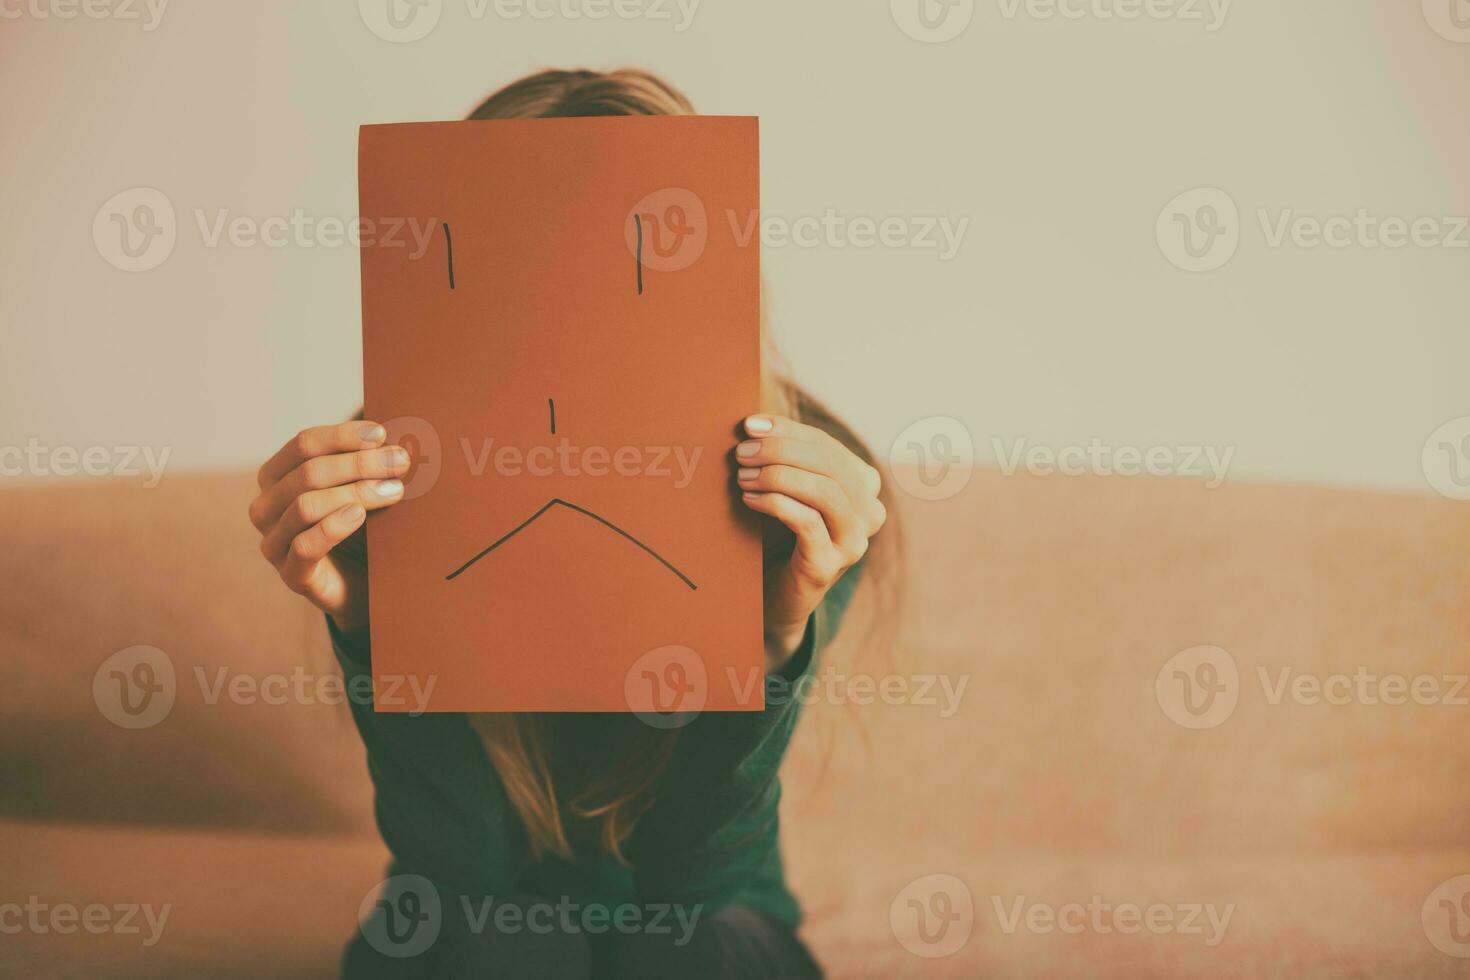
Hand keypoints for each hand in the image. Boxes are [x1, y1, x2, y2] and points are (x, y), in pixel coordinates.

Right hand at [248, 421, 410, 634]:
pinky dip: (333, 527)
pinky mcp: (292, 575)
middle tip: (400, 462)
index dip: (343, 436)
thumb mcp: (364, 488)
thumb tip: (389, 435)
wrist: (368, 585)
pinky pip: (304, 547)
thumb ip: (367, 461)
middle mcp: (266, 507)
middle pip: (308, 473)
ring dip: (355, 492)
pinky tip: (359, 515)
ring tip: (393, 490)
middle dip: (358, 463)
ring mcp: (274, 543)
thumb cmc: (363, 528)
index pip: (303, 445)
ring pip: (306, 506)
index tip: (383, 434)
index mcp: (277, 477)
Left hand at [735, 414, 885, 667]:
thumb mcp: (786, 490)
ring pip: (825, 491)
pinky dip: (776, 504)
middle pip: (828, 464)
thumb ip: (782, 458)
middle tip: (741, 452)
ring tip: (742, 476)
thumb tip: (753, 422)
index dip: (788, 430)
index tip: (749, 424)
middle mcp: (869, 512)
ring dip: (778, 476)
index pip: (827, 445)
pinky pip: (808, 522)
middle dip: (780, 451)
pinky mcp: (830, 564)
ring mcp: (854, 541)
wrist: (774, 597)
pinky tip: (749, 499)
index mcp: (863, 486)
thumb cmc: (777, 536)